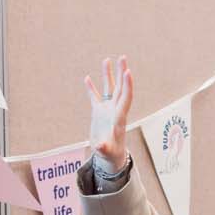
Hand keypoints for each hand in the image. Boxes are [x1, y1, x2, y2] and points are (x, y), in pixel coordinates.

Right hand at [82, 55, 133, 170]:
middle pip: (120, 88)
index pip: (126, 98)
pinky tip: (86, 78)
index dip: (127, 85)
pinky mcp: (99, 113)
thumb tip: (100, 146)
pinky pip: (95, 97)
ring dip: (108, 75)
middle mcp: (115, 110)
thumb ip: (104, 148)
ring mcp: (107, 110)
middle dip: (121, 73)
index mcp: (119, 117)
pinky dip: (91, 88)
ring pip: (109, 89)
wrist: (110, 156)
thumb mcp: (107, 152)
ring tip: (106, 60)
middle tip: (122, 57)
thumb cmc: (110, 154)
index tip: (128, 71)